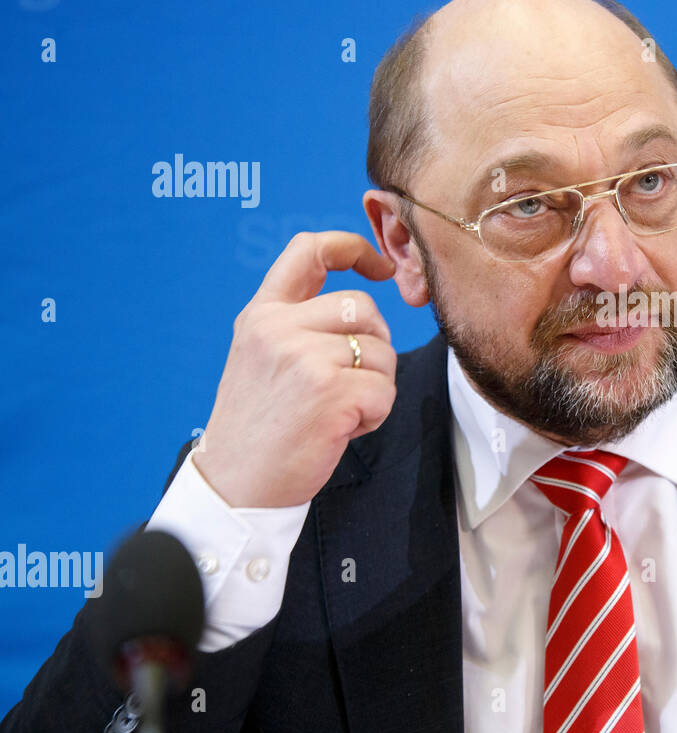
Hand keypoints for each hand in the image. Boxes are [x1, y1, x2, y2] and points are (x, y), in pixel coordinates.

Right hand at [191, 231, 398, 507]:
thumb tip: (358, 302)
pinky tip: (341, 429)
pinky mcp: (331, 393)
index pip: (309, 250)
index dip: (354, 247)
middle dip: (373, 345)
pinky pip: (385, 390)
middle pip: (363, 307)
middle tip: (349, 382)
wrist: (236, 485)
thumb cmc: (258, 426)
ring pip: (382, 351)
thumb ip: (296, 322)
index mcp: (261, 314)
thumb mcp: (260, 356)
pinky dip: (375, 414)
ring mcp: (304, 359)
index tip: (381, 266)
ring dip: (374, 385)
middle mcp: (279, 328)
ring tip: (337, 411)